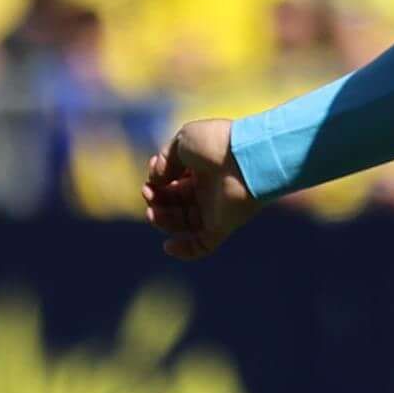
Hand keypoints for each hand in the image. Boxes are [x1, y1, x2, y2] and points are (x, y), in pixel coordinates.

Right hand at [142, 120, 262, 257]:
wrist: (245, 156)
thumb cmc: (215, 144)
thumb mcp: (183, 141)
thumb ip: (166, 160)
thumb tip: (155, 181)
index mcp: (200, 168)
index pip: (172, 181)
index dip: (157, 180)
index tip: (153, 172)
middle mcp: (208, 190)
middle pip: (174, 203)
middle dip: (156, 200)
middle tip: (148, 193)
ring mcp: (215, 209)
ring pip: (183, 223)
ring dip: (162, 221)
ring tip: (152, 212)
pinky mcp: (223, 225)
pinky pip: (203, 245)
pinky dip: (185, 251)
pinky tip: (169, 246)